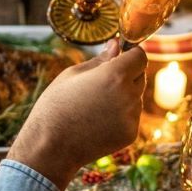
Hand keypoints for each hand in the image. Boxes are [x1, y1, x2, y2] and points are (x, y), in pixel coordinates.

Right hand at [8, 40, 147, 188]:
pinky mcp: (131, 134)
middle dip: (127, 75)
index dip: (131, 54)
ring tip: (95, 106)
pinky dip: (120, 116)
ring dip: (124, 96)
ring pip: (136, 98)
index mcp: (115, 75)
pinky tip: (98, 121)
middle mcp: (129, 95)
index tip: (121, 56)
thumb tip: (117, 44)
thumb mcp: (73, 74)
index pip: (140, 56)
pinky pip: (131, 117)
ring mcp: (132, 117)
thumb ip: (101, 59)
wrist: (51, 146)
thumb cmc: (57, 105)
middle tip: (101, 84)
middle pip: (140, 76)